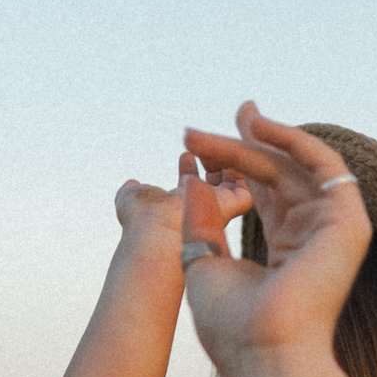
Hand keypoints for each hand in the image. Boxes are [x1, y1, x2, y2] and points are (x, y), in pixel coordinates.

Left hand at [115, 152, 248, 244]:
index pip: (190, 184)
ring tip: (214, 144)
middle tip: (202, 146)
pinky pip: (245, 190)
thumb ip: (132, 190)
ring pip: (233, 184)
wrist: (157, 231)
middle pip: (214, 183)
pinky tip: (227, 155)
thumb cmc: (142, 218)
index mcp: (178, 206)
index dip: (188, 168)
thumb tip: (131, 184)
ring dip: (225, 162)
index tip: (184, 154)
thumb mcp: (131, 198)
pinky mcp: (231, 209)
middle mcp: (199, 207)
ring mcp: (216, 209)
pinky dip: (240, 170)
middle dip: (210, 161)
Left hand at [179, 103, 373, 373]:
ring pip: (294, 167)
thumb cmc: (231, 325)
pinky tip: (259, 128)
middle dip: (244, 143)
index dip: (235, 163)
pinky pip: (325, 165)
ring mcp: (333, 228)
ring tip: (225, 121)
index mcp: (285, 250)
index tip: (198, 141)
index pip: (263, 193)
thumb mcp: (204, 262)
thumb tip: (192, 181)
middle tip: (205, 125)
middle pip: (277, 175)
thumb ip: (202, 221)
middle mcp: (312, 235)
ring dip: (258, 140)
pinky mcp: (349, 222)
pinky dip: (295, 140)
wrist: (262, 351)